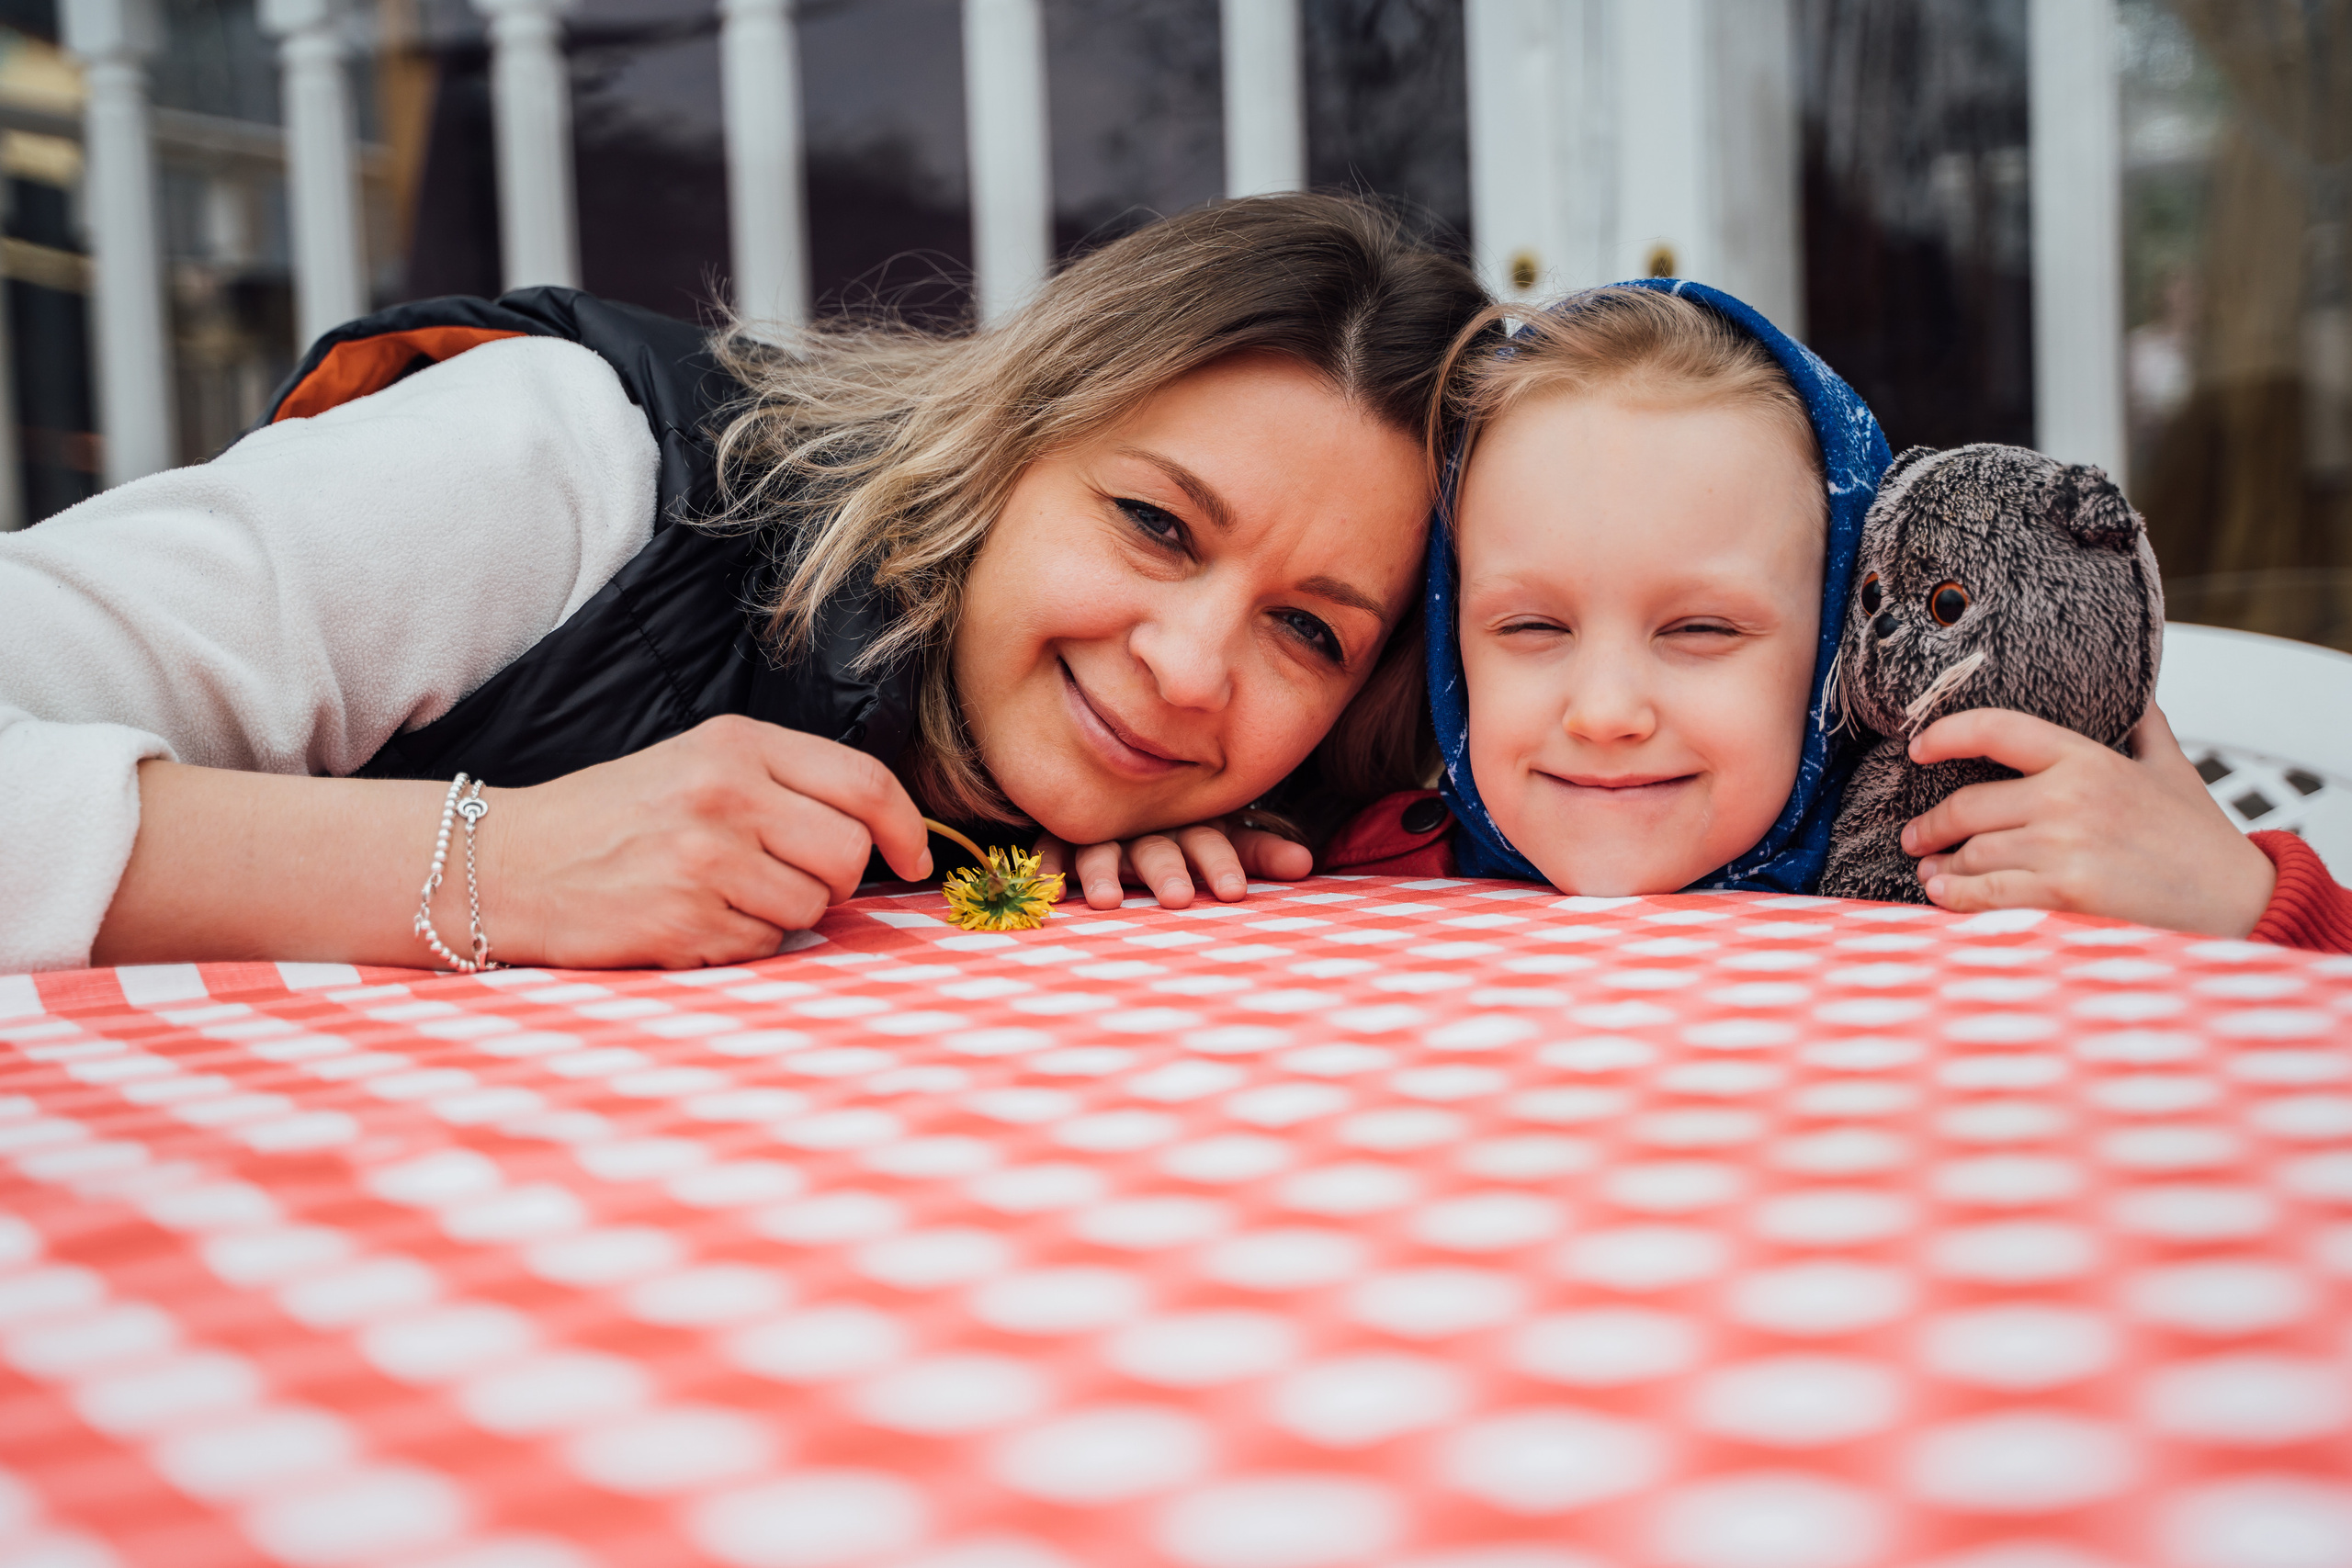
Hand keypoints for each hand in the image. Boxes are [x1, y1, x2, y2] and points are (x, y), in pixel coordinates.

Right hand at [493, 714, 931, 967]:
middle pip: (849, 853)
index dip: (906, 827)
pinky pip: (764, 946)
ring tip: (723, 894)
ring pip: (813, 907)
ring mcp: (705, 860)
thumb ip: (783, 786)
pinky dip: (743, 943)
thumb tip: (879, 837)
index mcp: (737, 745)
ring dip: (783, 914)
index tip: (916, 857)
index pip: (864, 782)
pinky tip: (694, 919)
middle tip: (789, 878)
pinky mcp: (684, 920)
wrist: (507, 862)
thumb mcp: (697, 764)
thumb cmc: (613, 817)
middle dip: (838, 880)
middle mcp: (725, 794)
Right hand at [1036, 819, 1315, 909]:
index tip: (1234, 890)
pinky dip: (1049, 863)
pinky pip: (1052, 846)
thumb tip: (1306, 865)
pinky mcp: (1062, 837)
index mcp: (1190, 824)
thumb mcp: (1221, 841)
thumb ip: (1259, 853)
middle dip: (1166, 870)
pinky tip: (1051, 883)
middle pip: (1157, 846)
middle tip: (1177, 899)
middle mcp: (1146, 826)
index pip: (1211, 840)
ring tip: (1107, 901)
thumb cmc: (1181, 831)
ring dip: (1102, 871)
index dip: (1221, 863)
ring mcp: (1103, 830)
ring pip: (1102, 848)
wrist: (1117, 788)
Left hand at [1901, 704, 2276, 936]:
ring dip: (1942, 867)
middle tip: (1916, 835)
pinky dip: (1956, 897)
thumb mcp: (2173, 770)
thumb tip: (2138, 694)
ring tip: (1931, 872)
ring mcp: (2063, 846)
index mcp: (2088, 759)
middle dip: (1932, 824)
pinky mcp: (2063, 894)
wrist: (2240, 903)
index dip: (1946, 733)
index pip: (1997, 730)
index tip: (1918, 747)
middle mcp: (2068, 797)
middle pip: (1968, 805)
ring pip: (1972, 854)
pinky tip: (1944, 896)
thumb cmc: (2200, 841)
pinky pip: (1986, 894)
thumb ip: (2146, 729)